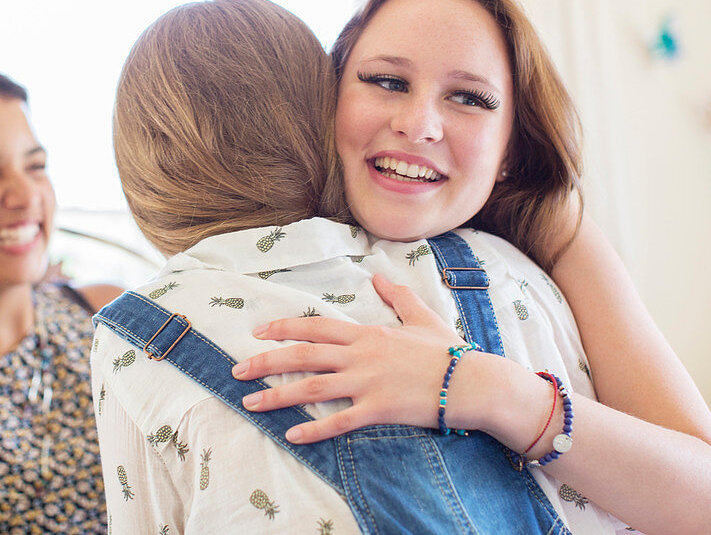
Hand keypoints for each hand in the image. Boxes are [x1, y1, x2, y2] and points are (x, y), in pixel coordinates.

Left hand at [231, 274, 465, 442]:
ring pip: (312, 387)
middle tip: (237, 371)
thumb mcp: (421, 317)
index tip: (257, 333)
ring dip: (277, 395)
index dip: (283, 328)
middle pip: (303, 355)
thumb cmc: (449, 352)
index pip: (316, 326)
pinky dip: (314, 428)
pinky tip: (291, 434)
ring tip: (250, 403)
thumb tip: (379, 276)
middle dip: (265, 362)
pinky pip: (339, 421)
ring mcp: (368, 383)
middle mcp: (361, 355)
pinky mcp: (378, 409)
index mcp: (367, 334)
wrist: (474, 382)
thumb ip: (397, 296)